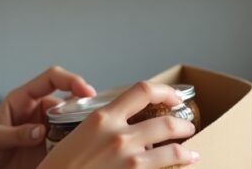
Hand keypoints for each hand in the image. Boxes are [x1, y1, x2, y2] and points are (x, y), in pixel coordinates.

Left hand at [0, 65, 95, 168]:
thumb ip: (15, 133)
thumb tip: (40, 131)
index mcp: (24, 99)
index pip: (51, 79)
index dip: (70, 80)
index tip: (85, 90)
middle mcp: (39, 111)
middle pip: (68, 101)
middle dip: (82, 107)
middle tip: (93, 119)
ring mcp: (47, 130)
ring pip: (72, 123)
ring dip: (81, 127)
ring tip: (88, 136)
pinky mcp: (50, 148)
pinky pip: (68, 143)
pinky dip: (77, 144)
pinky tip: (80, 149)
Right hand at [38, 81, 199, 168]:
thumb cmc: (60, 167)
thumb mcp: (79, 135)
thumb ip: (104, 126)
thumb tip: (125, 126)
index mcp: (103, 118)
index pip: (143, 90)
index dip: (165, 91)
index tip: (175, 96)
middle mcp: (119, 136)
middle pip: (166, 121)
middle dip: (183, 124)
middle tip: (188, 127)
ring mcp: (129, 160)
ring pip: (172, 150)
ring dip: (186, 150)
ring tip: (191, 151)